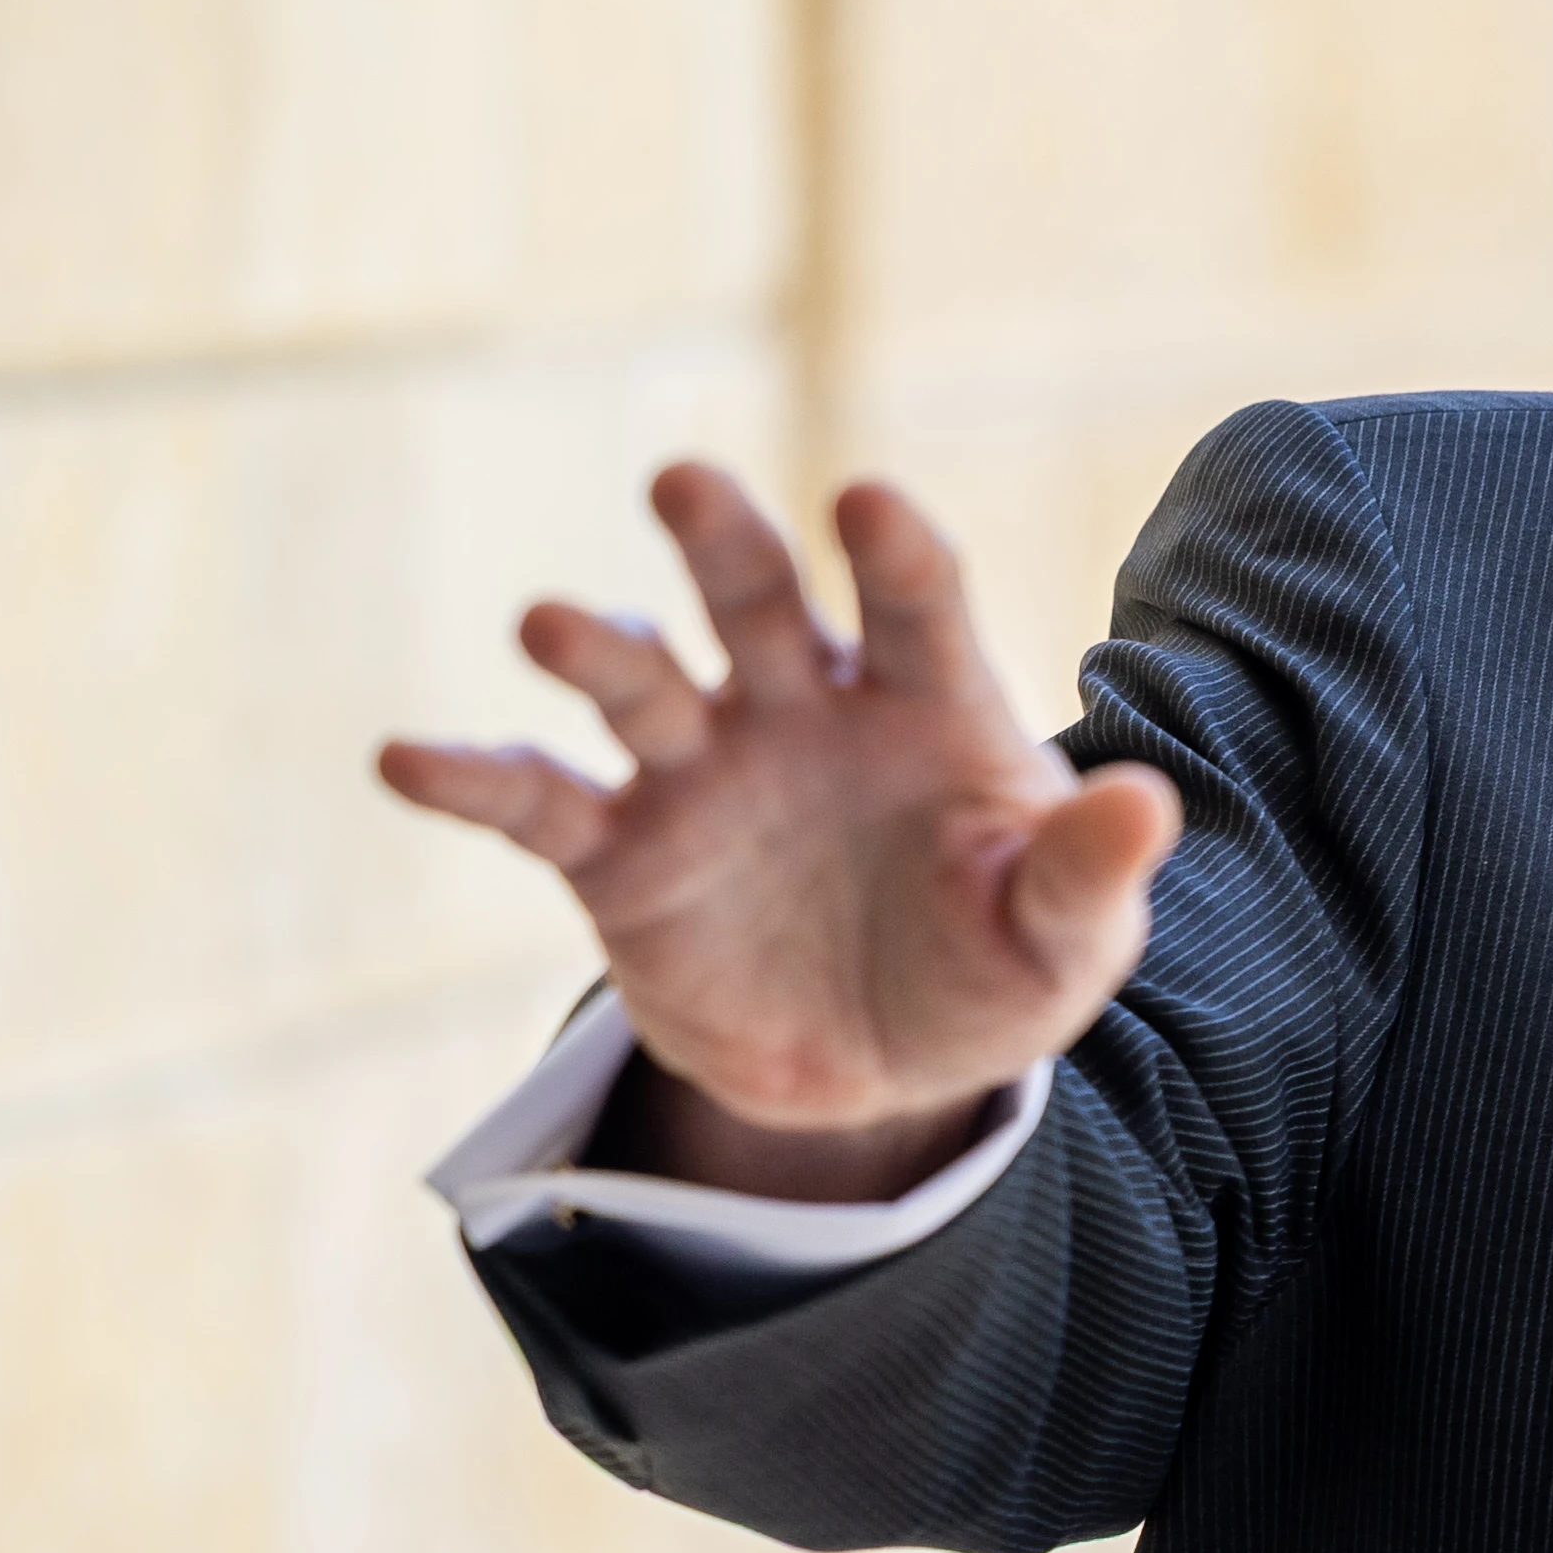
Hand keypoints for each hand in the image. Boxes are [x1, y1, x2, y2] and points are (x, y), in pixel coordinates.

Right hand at [379, 464, 1183, 1200]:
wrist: (885, 1069)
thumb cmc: (990, 966)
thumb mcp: (1062, 942)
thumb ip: (1088, 875)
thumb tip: (1148, 807)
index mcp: (924, 704)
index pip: (913, 606)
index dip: (894, 553)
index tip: (867, 505)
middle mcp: (801, 708)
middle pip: (756, 599)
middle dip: (721, 539)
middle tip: (684, 482)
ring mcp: (702, 772)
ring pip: (639, 682)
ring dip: (595, 647)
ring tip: (551, 623)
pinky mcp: (622, 855)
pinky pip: (536, 804)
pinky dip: (471, 778)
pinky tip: (403, 758)